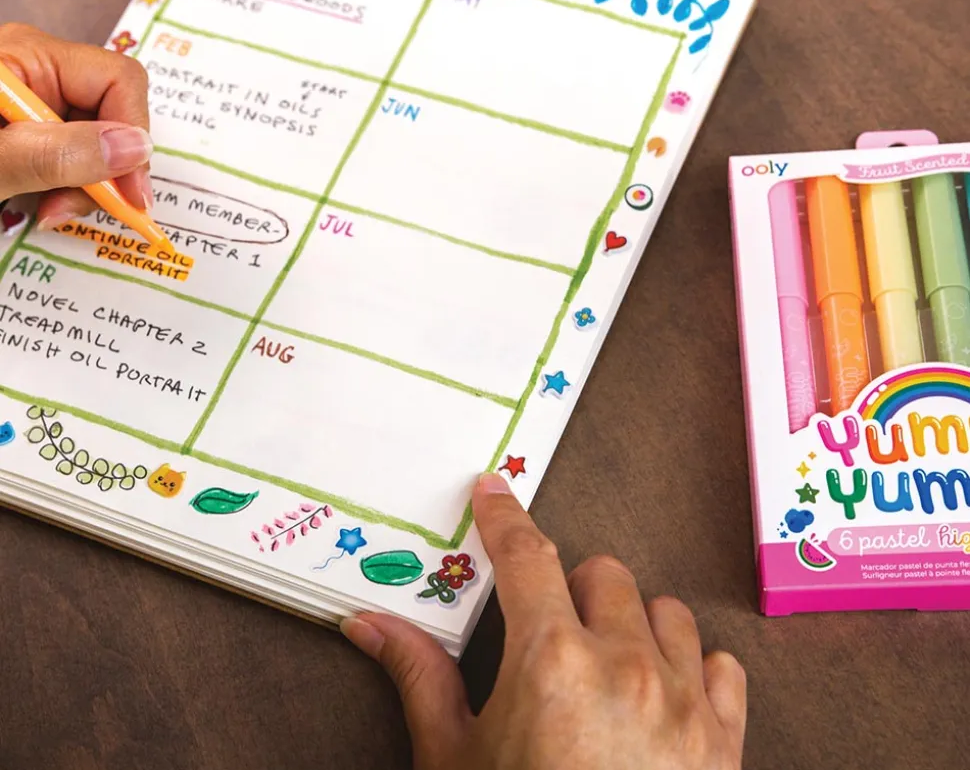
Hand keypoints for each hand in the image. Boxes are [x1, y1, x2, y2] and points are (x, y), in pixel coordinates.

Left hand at [0, 23, 152, 227]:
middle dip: (104, 170)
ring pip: (97, 144)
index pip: (119, 81)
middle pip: (113, 116)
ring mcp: (36, 103)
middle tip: (66, 210)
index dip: (133, 136)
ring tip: (44, 213)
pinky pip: (71, 156)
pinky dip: (64, 187)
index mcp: (32, 58)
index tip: (130, 194)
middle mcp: (40, 72)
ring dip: (82, 187)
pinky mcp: (30, 131)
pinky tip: (36, 203)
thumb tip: (137, 148)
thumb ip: (58, 153)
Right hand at [341, 474, 745, 769]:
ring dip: (632, 622)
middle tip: (545, 628)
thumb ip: (418, 678)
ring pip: (664, 610)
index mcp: (551, 661)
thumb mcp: (452, 762)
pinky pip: (720, 665)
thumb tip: (372, 625)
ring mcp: (685, 701)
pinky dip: (693, 667)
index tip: (495, 491)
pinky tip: (663, 695)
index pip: (525, 553)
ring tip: (603, 663)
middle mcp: (625, 666)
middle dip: (569, 586)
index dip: (504, 514)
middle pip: (602, 571)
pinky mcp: (726, 741)